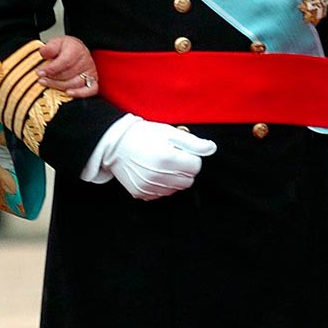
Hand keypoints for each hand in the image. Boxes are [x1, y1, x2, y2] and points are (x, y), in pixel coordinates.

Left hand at [37, 35, 97, 98]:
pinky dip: (79, 93)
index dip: (51, 69)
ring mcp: (90, 72)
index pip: (65, 61)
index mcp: (77, 49)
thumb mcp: (55, 43)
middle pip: (69, 74)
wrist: (75, 50)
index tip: (40, 72)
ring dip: (59, 86)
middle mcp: (86, 60)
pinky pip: (90, 90)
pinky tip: (68, 93)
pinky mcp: (93, 81)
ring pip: (76, 83)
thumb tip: (43, 52)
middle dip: (52, 78)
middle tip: (41, 79)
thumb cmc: (65, 48)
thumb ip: (49, 48)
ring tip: (47, 84)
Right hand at [84, 114, 215, 199]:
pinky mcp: (142, 193)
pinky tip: (153, 173)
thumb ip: (193, 142)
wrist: (116, 145)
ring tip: (161, 165)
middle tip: (172, 158)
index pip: (196, 166)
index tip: (180, 151)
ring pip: (176, 189)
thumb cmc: (143, 135)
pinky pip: (162, 194)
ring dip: (174, 178)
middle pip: (188, 181)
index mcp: (167, 158)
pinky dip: (162, 185)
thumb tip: (211, 149)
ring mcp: (149, 186)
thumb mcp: (169, 132)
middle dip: (184, 169)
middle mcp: (158, 176)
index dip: (191, 157)